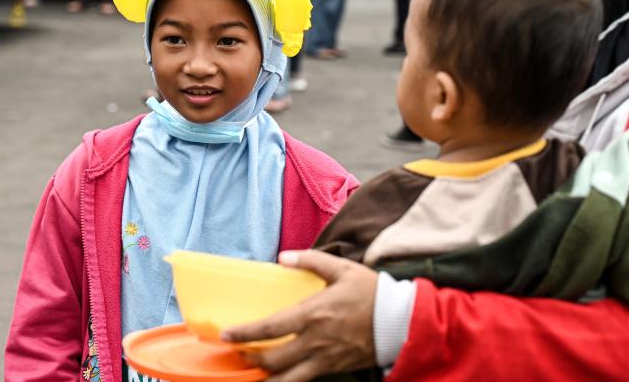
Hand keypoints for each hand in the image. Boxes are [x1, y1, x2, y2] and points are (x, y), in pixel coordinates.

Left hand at [222, 250, 377, 380]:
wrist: (403, 321)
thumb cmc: (371, 292)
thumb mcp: (341, 269)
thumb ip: (309, 261)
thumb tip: (282, 258)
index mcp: (313, 314)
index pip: (270, 328)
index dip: (245, 334)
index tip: (226, 335)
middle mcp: (315, 341)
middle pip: (273, 360)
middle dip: (251, 359)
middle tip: (237, 353)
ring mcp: (325, 359)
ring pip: (289, 379)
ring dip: (267, 377)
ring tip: (253, 372)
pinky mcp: (335, 369)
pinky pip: (306, 381)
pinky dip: (289, 381)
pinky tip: (281, 376)